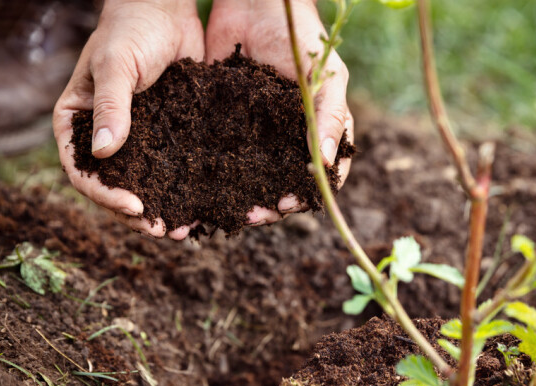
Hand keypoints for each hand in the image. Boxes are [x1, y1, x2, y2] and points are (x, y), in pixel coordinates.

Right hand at [53, 0, 203, 239]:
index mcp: (79, 122)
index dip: (105, 195)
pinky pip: (172, 168)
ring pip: (145, 183)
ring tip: (184, 229)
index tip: (134, 207)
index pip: (82, 170)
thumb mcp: (115, 66)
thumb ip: (110, 107)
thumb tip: (104, 153)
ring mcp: (138, 139)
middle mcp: (106, 136)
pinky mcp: (168, 135)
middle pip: (114, 186)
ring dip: (162, 208)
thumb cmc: (131, 30)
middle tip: (163, 230)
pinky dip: (184, 188)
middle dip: (136, 213)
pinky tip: (203, 205)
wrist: (166, 11)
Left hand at [205, 0, 353, 225]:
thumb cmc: (303, 38)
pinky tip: (203, 189)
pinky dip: (216, 175)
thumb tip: (329, 163)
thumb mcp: (327, 77)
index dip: (307, 195)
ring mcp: (257, 134)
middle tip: (253, 216)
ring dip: (244, 197)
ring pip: (252, 176)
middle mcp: (288, 139)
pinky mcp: (227, 123)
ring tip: (229, 212)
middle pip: (283, 184)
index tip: (288, 204)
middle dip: (271, 205)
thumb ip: (332, 117)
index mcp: (318, 132)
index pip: (320, 175)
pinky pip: (223, 154)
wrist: (256, 2)